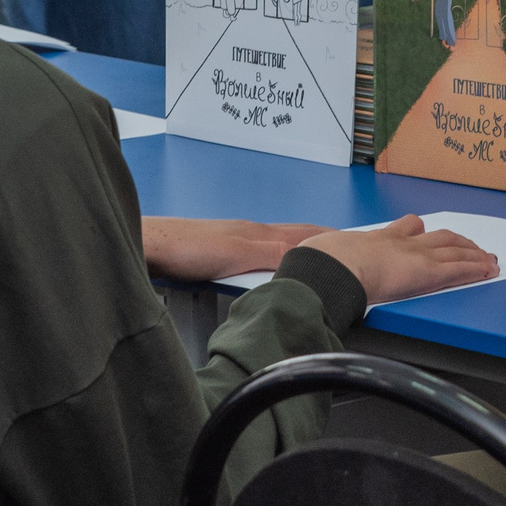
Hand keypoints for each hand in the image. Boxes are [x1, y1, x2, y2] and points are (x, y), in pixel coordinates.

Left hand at [141, 216, 332, 282]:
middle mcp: (250, 234)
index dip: (330, 238)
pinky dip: (275, 262)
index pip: (304, 234)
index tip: (356, 240)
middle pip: (293, 237)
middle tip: (344, 247)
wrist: (150, 246)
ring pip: (276, 247)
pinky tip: (271, 272)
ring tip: (316, 260)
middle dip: (320, 242)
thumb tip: (311, 254)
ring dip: (299, 252)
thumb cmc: (186, 248)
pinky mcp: (219, 255)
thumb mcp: (236, 254)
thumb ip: (273, 253)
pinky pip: (258, 257)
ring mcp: (234, 243)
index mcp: (259, 233)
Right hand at [299, 215, 499, 304]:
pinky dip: (476, 268)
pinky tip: (488, 269)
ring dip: (472, 253)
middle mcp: (399, 242)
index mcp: (376, 239)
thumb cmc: (322, 264)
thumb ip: (326, 259)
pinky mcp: (427, 272)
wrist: (332, 268)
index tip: (424, 230)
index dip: (417, 230)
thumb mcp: (322, 255)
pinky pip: (459, 268)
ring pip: (453, 250)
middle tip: (469, 244)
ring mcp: (414, 255)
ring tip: (487, 258)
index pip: (404, 229)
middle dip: (455, 241)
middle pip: (436, 237)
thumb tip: (309, 267)